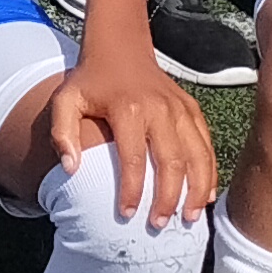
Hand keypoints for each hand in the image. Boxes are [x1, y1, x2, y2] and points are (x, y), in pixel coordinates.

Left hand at [47, 43, 220, 226]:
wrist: (120, 47)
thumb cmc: (90, 80)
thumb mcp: (66, 99)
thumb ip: (62, 132)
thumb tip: (70, 169)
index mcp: (128, 109)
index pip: (133, 160)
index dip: (131, 190)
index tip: (126, 214)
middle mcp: (160, 110)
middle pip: (171, 163)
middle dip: (167, 198)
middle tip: (159, 225)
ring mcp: (180, 109)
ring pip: (197, 156)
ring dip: (196, 190)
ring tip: (190, 218)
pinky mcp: (192, 109)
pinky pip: (207, 145)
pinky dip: (209, 172)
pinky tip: (205, 195)